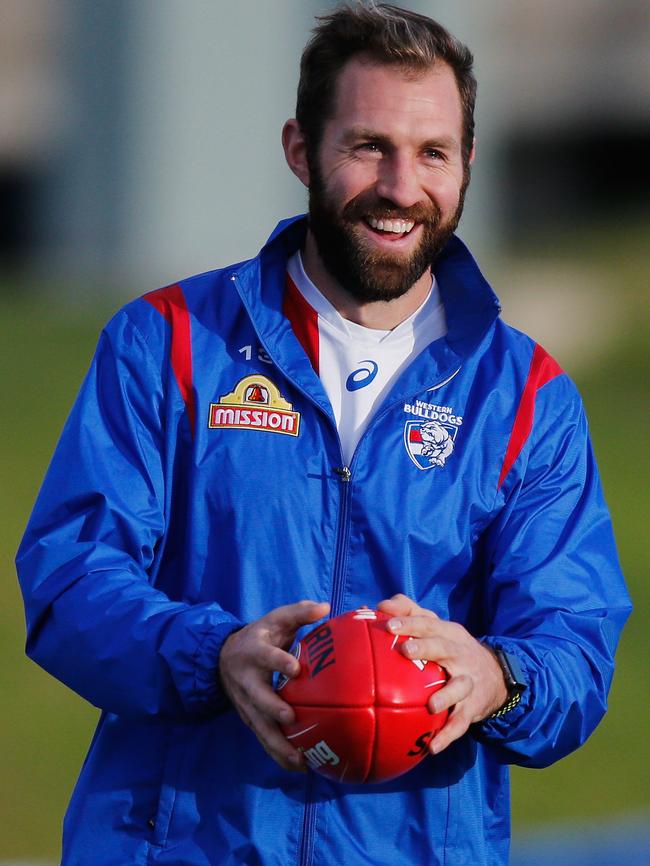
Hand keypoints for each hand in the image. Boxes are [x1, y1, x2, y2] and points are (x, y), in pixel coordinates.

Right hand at [219, 599, 329, 771]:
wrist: (224, 657)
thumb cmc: (261, 636)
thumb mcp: (275, 619)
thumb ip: (299, 612)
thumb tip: (324, 607)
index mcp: (254, 652)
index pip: (266, 656)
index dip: (280, 662)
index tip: (296, 669)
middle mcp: (247, 680)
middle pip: (258, 698)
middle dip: (273, 709)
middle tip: (291, 719)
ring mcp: (246, 703)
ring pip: (260, 726)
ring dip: (277, 744)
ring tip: (300, 759)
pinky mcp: (250, 719)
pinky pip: (263, 740)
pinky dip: (279, 755)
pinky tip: (300, 767)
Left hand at [377, 594, 506, 754]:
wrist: (495, 675)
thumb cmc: (451, 648)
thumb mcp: (436, 626)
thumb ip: (408, 612)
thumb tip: (377, 607)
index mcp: (449, 633)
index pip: (429, 624)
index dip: (410, 622)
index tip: (389, 625)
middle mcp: (460, 654)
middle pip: (445, 648)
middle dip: (427, 648)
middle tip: (406, 651)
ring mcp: (469, 681)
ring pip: (460, 687)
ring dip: (446, 696)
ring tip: (431, 706)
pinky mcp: (473, 708)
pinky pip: (462, 723)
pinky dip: (449, 735)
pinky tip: (432, 747)